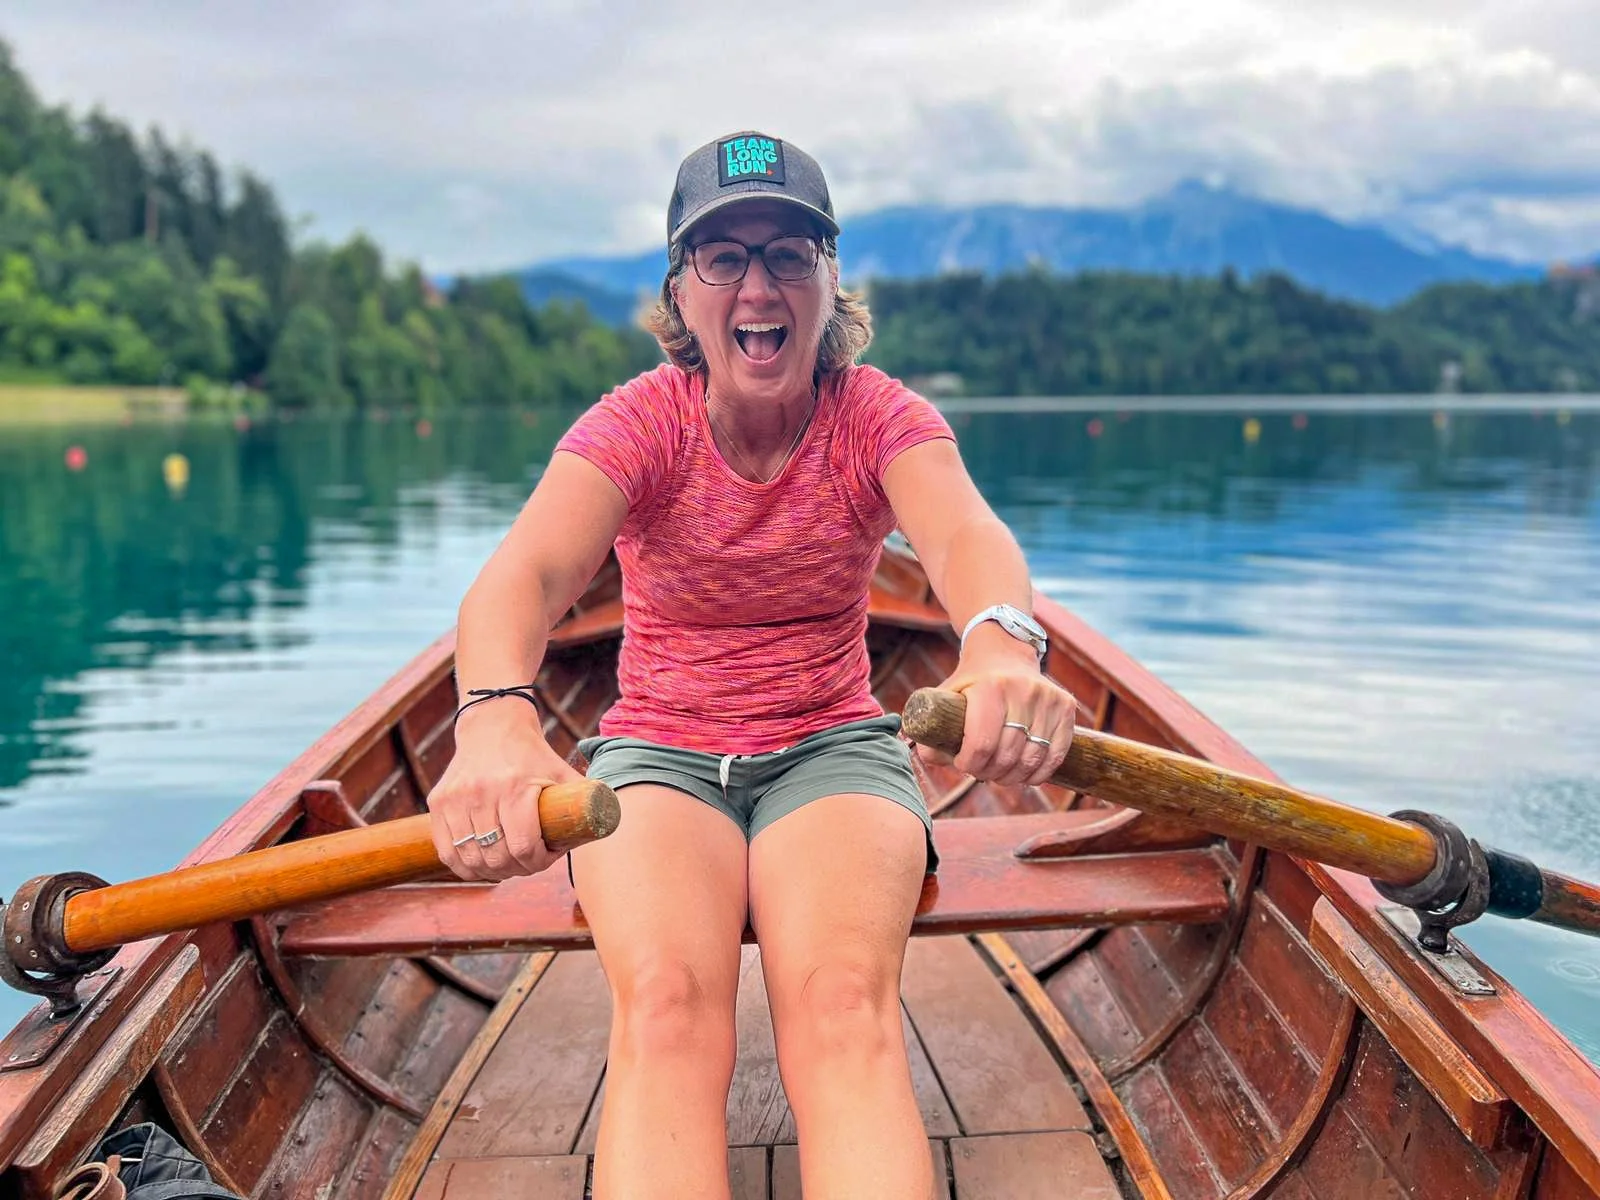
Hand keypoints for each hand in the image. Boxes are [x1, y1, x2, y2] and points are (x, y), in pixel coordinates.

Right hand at [426, 704, 583, 880]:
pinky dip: (464, 867)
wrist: (493, 724)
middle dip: (517, 870)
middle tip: (528, 865)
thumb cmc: (535, 754)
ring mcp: (456, 798)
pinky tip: (481, 865)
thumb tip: (610, 824)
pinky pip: (448, 851)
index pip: (523, 847)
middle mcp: (481, 792)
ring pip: (471, 859)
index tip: (546, 858)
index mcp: (515, 787)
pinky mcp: (438, 801)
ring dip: (491, 871)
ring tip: (507, 866)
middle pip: (498, 857)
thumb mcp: (564, 771)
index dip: (537, 863)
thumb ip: (588, 797)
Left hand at [914, 635, 1076, 786]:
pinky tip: (1026, 774)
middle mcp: (1022, 690)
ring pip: (1032, 759)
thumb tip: (932, 760)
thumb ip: (932, 729)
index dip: (969, 763)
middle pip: (1007, 755)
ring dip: (1014, 776)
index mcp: (990, 687)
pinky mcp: (1066, 706)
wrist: (1005, 653)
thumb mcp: (946, 696)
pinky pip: (1057, 754)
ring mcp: (1048, 698)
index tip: (963, 763)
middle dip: (989, 772)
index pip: (981, 744)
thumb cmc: (972, 682)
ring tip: (1000, 774)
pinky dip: (1040, 772)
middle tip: (981, 771)